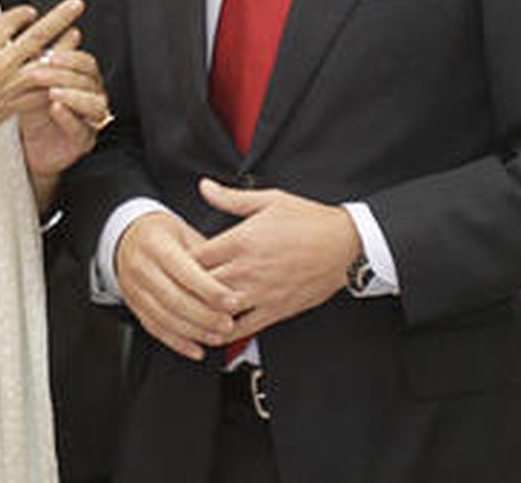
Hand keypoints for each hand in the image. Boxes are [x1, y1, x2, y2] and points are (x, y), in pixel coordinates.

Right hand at [0, 0, 85, 165]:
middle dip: (59, 18)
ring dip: (65, 49)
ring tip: (77, 37)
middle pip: (37, 36)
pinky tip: (66, 77)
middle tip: (75, 5)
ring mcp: (9, 88)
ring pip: (46, 65)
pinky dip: (55, 84)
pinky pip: (41, 93)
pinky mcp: (12, 108)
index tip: (30, 11)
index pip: (10, 21)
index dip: (23, 12)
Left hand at [15, 25, 111, 210]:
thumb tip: (33, 27)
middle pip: (90, 81)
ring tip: (52, 93)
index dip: (72, 57)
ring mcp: (89, 120)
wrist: (27, 146)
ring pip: (95, 104)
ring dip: (73, 96)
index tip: (52, 54)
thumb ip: (39, 58)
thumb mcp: (31, 81)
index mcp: (80, 79)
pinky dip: (69, 118)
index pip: (87, 63)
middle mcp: (90, 97)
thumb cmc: (31, 111)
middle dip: (66, 75)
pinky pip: (83, 130)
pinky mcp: (83, 141)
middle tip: (42, 73)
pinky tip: (56, 110)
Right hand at [115, 210, 238, 360]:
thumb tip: (236, 278)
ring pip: (164, 317)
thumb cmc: (163, 234)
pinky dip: (177, 342)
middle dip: (204, 316)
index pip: (184, 271)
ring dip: (193, 332)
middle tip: (228, 324)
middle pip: (173, 298)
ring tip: (217, 337)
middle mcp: (141, 267)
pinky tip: (196, 349)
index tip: (233, 301)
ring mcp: (134, 288)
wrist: (128, 237)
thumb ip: (206, 256)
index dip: (209, 290)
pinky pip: (155, 328)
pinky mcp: (133, 305)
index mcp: (155, 244)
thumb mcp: (185, 232)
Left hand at [190, 179, 360, 341]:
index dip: (180, 261)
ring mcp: (261, 292)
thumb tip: (204, 187)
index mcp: (242, 240)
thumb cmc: (309, 220)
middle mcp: (248, 269)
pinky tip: (213, 332)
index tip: (175, 261)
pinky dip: (225, 333)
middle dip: (186, 288)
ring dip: (201, 311)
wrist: (346, 244)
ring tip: (188, 311)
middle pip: (201, 285)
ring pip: (218, 310)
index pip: (195, 256)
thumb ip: (230, 198)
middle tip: (175, 289)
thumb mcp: (268, 200)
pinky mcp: (276, 310)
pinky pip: (244, 328)